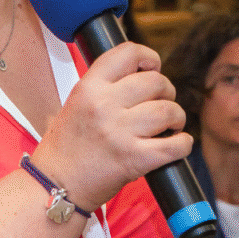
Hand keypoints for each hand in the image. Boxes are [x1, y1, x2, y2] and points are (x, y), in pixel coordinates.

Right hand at [31, 42, 192, 211]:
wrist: (55, 184)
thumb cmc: (67, 145)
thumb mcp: (76, 103)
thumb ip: (104, 86)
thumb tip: (144, 73)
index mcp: (89, 87)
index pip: (129, 52)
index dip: (149, 57)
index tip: (153, 68)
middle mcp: (104, 105)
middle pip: (156, 81)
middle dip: (167, 91)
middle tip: (163, 102)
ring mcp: (120, 132)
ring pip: (168, 110)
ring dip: (176, 116)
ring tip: (171, 124)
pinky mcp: (134, 159)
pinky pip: (175, 145)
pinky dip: (183, 144)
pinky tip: (178, 143)